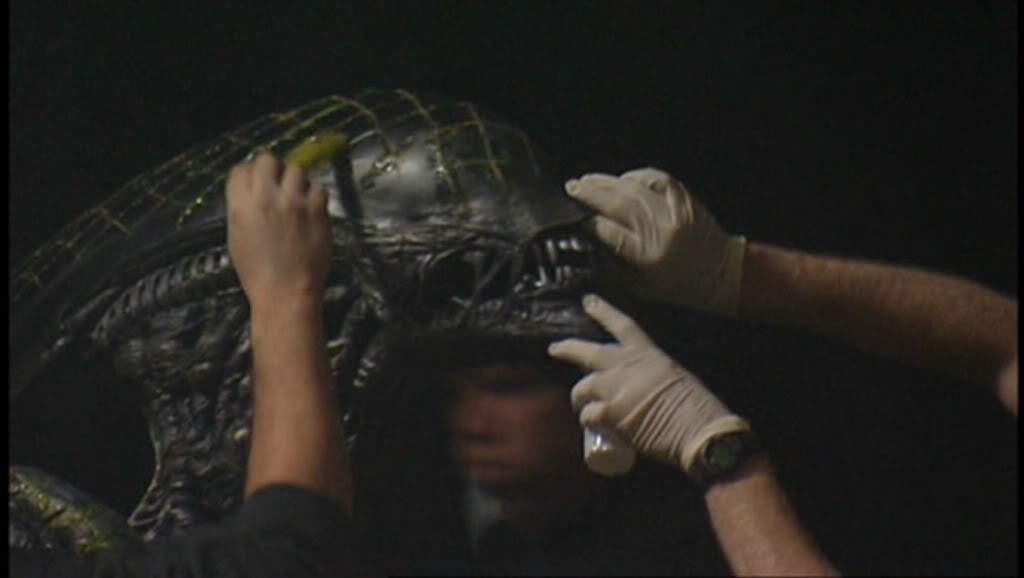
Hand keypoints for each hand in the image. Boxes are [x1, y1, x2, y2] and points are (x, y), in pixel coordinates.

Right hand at [226, 153, 331, 310]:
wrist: (286, 292)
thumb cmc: (257, 272)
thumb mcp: (237, 237)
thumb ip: (243, 208)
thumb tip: (254, 192)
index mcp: (241, 205)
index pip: (241, 170)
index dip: (249, 175)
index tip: (256, 183)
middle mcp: (267, 196)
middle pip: (268, 160)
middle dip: (272, 168)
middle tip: (278, 182)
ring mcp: (295, 201)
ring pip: (297, 170)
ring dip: (296, 180)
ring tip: (296, 196)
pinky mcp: (318, 210)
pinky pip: (319, 188)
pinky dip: (315, 196)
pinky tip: (311, 209)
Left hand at [548, 294, 748, 475]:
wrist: (699, 430)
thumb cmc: (696, 407)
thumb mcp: (675, 378)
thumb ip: (653, 376)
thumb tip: (640, 384)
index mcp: (649, 354)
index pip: (622, 326)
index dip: (603, 311)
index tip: (588, 301)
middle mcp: (628, 366)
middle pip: (589, 353)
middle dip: (568, 349)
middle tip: (554, 349)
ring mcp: (616, 388)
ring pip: (583, 386)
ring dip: (579, 397)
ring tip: (580, 405)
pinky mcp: (611, 412)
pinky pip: (588, 414)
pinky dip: (588, 420)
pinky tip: (592, 426)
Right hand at [565, 168, 745, 316]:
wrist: (722, 274)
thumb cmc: (680, 287)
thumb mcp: (643, 290)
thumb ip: (615, 271)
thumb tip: (588, 252)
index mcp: (647, 255)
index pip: (610, 232)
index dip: (590, 223)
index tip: (575, 220)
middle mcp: (659, 230)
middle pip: (618, 204)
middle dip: (591, 193)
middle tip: (571, 187)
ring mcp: (673, 211)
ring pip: (634, 189)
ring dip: (607, 182)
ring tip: (587, 179)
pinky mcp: (684, 200)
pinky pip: (658, 179)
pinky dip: (638, 175)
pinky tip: (623, 178)